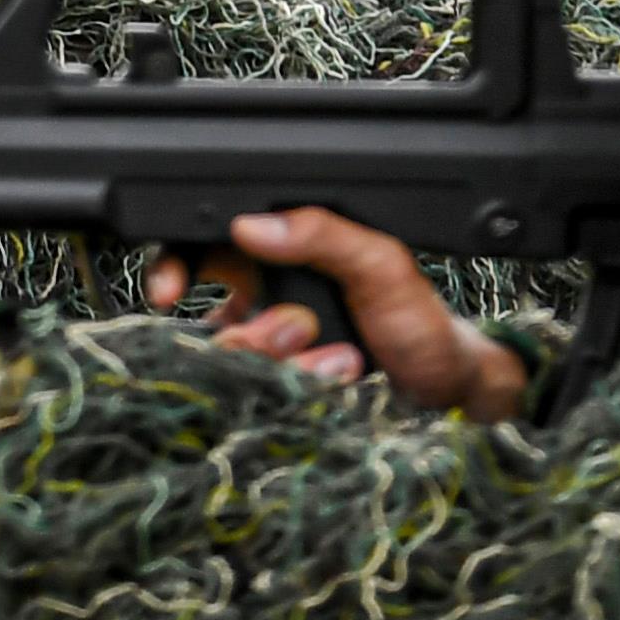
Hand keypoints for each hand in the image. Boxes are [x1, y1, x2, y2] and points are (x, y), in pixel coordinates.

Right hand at [143, 211, 527, 417]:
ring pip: (232, 360)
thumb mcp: (380, 264)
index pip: (202, 246)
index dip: (175, 266)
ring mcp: (270, 352)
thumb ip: (322, 233)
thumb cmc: (419, 319)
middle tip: (299, 330)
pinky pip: (254, 394)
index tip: (171, 293)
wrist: (448, 389)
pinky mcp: (280, 391)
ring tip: (338, 356)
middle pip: (210, 315)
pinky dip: (293, 387)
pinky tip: (335, 377)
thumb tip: (251, 224)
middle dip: (249, 331)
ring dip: (282, 362)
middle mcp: (265, 300)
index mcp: (282, 252)